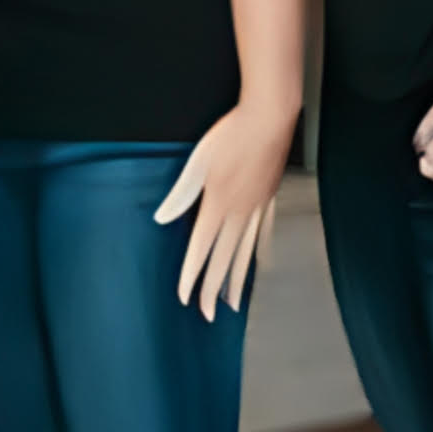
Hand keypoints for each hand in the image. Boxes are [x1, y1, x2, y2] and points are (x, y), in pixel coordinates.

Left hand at [158, 98, 296, 318]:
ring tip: (233, 303)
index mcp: (218, 205)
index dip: (192, 277)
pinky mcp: (268, 197)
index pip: (200, 250)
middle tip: (208, 315)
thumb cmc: (231, 134)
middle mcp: (239, 213)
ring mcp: (257, 207)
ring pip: (245, 252)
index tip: (186, 300)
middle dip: (213, 290)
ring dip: (236, 280)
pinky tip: (256, 262)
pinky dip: (257, 254)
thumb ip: (181, 194)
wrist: (270, 116)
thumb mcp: (198, 162)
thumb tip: (162, 219)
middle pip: (224, 260)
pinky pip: (263, 234)